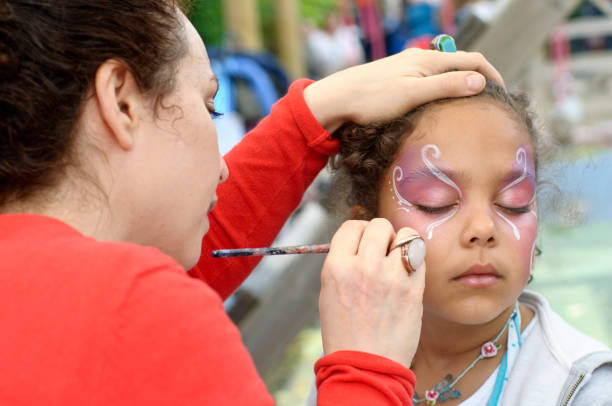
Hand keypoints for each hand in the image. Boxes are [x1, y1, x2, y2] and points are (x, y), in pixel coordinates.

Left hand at [303, 48, 503, 132]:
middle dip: (478, 80)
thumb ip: (446, 86)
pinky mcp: (397, 80)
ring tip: (468, 108)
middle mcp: (420, 60)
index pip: (473, 60)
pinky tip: (439, 108)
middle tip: (489, 104)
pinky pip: (429, 82)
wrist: (337, 99)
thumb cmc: (372, 98)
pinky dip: (442, 91)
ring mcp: (407, 69)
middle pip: (460, 65)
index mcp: (428, 60)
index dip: (492, 75)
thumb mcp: (413, 94)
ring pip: (444, 74)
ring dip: (460, 86)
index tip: (503, 95)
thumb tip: (481, 81)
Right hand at [319, 219, 425, 367]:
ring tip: (398, 260)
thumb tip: (363, 241)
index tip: (364, 242)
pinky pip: (420, 258)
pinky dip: (415, 261)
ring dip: (403, 243)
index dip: (359, 232)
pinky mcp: (414, 290)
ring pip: (406, 235)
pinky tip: (407, 275)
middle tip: (382, 252)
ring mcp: (391, 277)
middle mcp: (363, 267)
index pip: (352, 226)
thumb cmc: (345, 331)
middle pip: (379, 225)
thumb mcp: (330, 292)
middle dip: (382, 235)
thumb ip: (345, 263)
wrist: (365, 365)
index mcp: (337, 267)